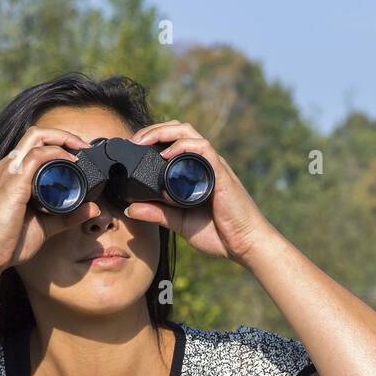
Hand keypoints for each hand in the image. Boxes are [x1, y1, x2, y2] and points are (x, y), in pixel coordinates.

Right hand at [0, 126, 100, 274]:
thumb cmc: (5, 243)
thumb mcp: (43, 227)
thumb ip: (67, 217)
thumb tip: (93, 209)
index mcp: (10, 175)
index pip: (33, 146)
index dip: (57, 144)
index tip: (78, 155)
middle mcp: (7, 167)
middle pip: (36, 134)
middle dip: (63, 134)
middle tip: (83, 146)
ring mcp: (9, 172)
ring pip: (37, 136)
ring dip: (63, 138)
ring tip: (80, 149)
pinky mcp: (13, 182)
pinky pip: (38, 156)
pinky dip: (57, 154)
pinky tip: (70, 162)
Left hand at [126, 120, 272, 264]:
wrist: (245, 245)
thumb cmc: (220, 234)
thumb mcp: (180, 223)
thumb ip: (157, 214)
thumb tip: (130, 210)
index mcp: (195, 172)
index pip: (174, 142)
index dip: (153, 138)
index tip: (133, 148)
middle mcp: (204, 164)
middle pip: (179, 130)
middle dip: (154, 130)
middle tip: (134, 140)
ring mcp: (213, 166)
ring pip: (189, 133)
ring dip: (164, 132)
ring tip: (144, 141)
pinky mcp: (221, 173)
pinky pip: (203, 149)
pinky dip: (183, 146)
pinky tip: (166, 154)